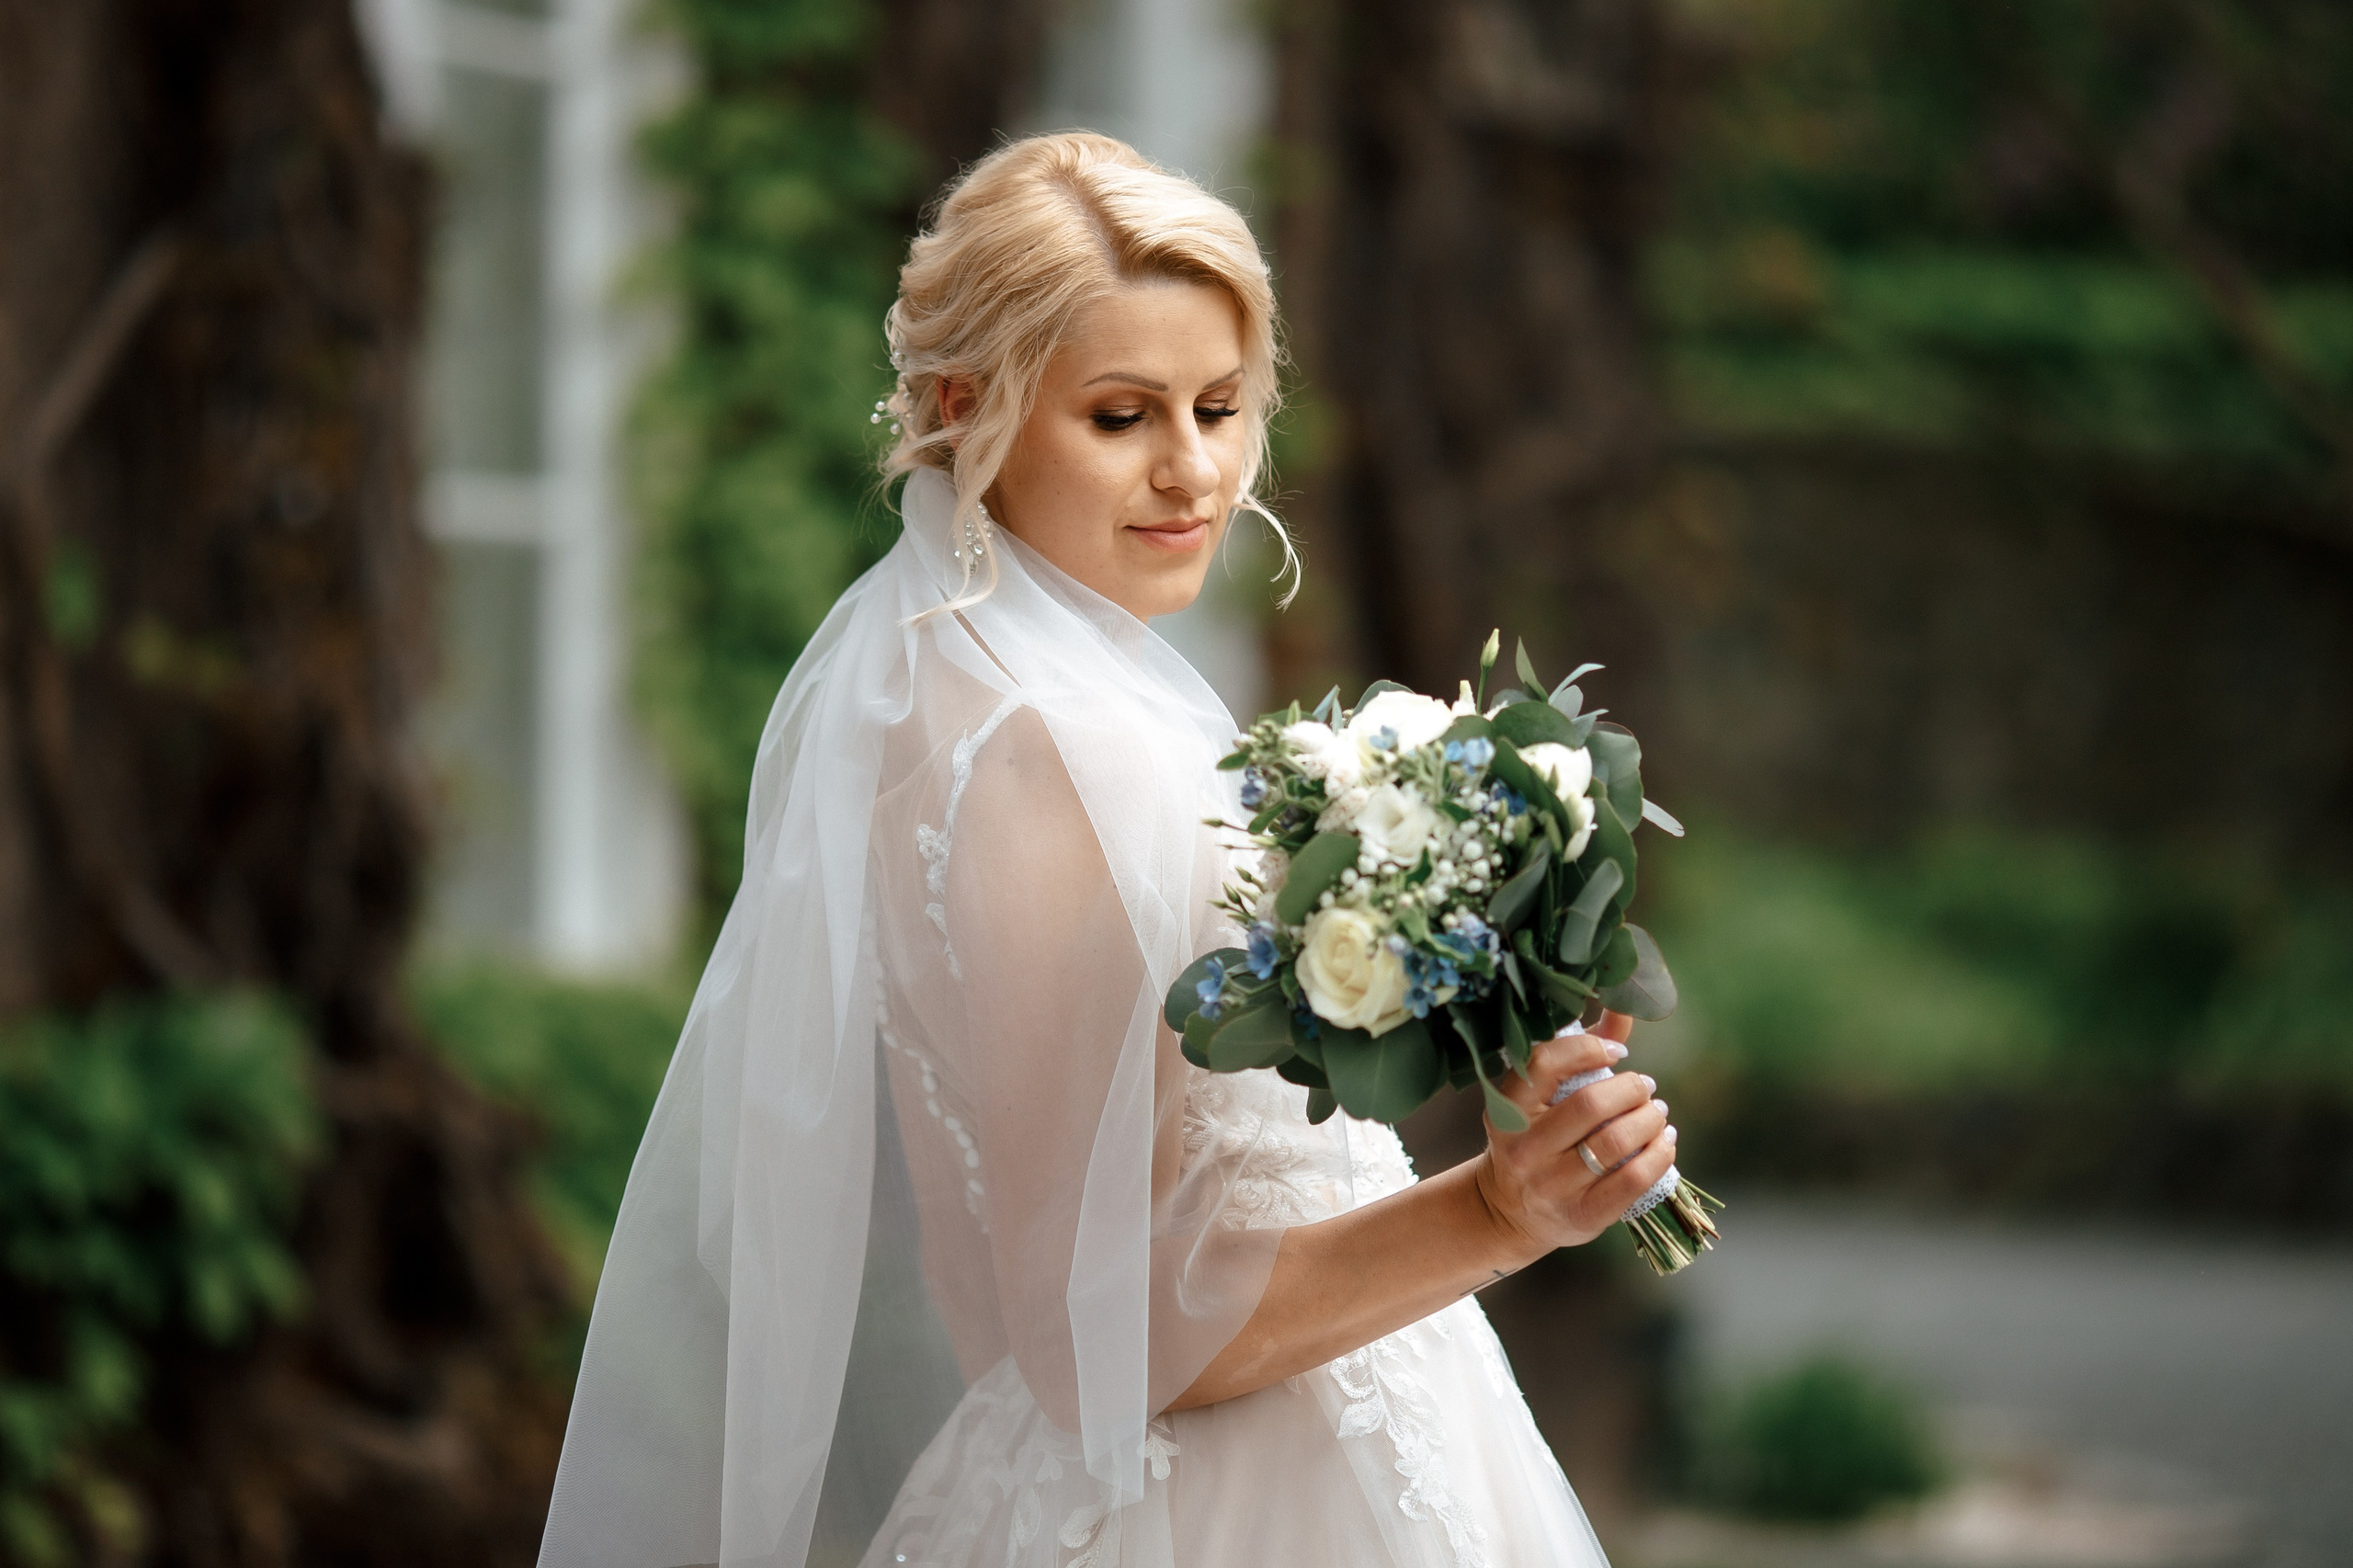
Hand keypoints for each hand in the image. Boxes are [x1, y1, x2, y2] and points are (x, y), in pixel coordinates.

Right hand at [1472, 1012, 1676, 1260]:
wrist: (1510, 1210)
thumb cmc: (1536, 1136)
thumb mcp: (1541, 1096)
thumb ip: (1580, 1048)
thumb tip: (1624, 1003)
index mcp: (1507, 1109)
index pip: (1545, 1063)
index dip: (1589, 1048)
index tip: (1618, 1051)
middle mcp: (1523, 1149)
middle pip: (1590, 1105)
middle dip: (1631, 1088)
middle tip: (1646, 1086)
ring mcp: (1550, 1187)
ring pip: (1615, 1143)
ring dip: (1650, 1120)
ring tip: (1658, 1112)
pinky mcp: (1581, 1217)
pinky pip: (1632, 1181)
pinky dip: (1660, 1156)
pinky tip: (1665, 1142)